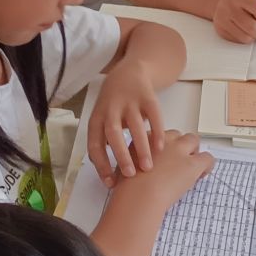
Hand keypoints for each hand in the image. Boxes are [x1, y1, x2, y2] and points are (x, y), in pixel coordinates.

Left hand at [89, 59, 165, 179]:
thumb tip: (108, 175)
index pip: (94, 143)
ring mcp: (129, 101)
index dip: (101, 164)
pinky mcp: (147, 96)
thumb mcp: (103, 119)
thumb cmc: (114, 105)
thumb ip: (104, 142)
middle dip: (121, 155)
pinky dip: (157, 131)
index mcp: (97, 117)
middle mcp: (111, 109)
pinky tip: (161, 148)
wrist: (130, 72)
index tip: (111, 183)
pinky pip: (153, 115)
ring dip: (141, 147)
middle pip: (112, 133)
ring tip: (148, 167)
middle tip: (131, 175)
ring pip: (134, 125)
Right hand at [109, 130, 213, 204]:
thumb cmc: (128, 187)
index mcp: (145, 138)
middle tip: (178, 163)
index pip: (160, 135)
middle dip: (179, 146)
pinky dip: (207, 165)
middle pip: (177, 135)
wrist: (138, 195)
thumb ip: (134, 161)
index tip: (164, 159)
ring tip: (191, 168)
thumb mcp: (125, 166)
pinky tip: (202, 174)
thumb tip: (139, 168)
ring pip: (194, 140)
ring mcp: (179, 150)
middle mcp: (163, 140)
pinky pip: (208, 158)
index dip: (164, 148)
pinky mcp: (192, 164)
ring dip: (193, 152)